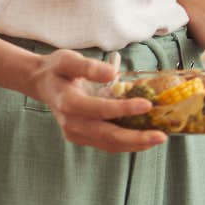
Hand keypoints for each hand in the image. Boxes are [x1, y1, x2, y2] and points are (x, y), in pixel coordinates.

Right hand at [30, 49, 166, 152]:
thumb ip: (89, 66)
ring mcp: (76, 134)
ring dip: (135, 144)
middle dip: (136, 138)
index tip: (147, 104)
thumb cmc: (57, 69)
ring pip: (109, 144)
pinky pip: (107, 144)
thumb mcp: (68, 60)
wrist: (42, 84)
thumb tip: (112, 72)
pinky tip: (145, 139)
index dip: (123, 109)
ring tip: (158, 139)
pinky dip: (126, 143)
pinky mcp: (82, 137)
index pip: (99, 109)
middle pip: (107, 135)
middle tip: (161, 136)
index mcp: (68, 103)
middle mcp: (71, 124)